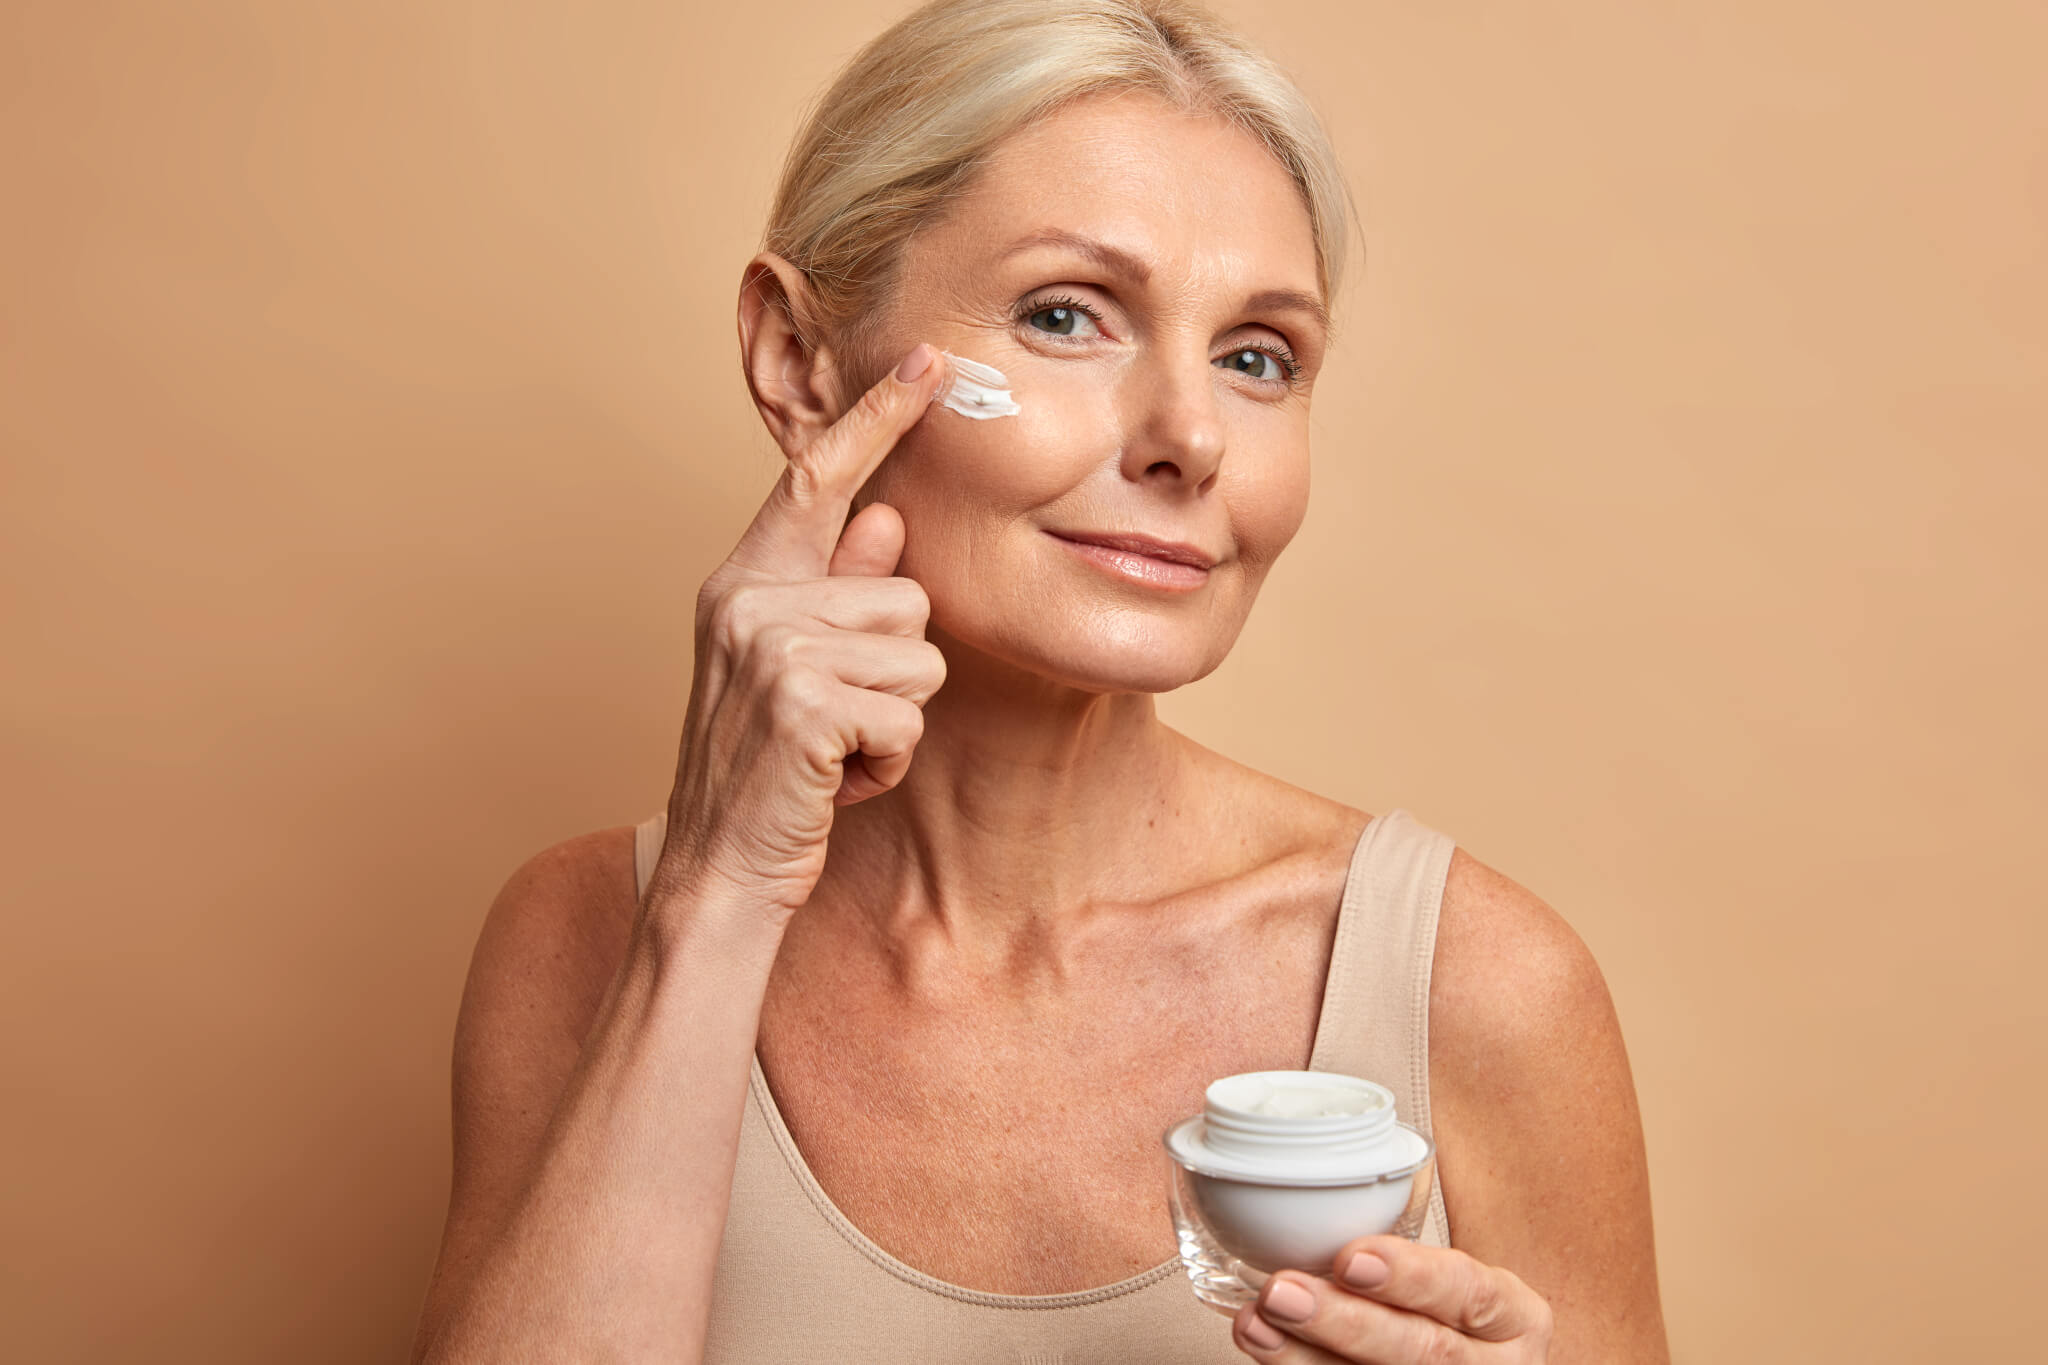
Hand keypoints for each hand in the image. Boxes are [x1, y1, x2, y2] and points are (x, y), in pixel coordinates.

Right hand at [648, 343, 951, 922]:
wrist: (720, 870)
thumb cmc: (767, 772)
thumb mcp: (796, 670)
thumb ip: (835, 591)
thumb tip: (888, 517)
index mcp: (744, 581)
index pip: (816, 480)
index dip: (877, 418)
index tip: (932, 363)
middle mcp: (748, 601)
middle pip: (906, 596)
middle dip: (895, 673)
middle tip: (834, 724)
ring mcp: (771, 650)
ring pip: (919, 658)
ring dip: (894, 722)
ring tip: (833, 752)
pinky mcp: (803, 705)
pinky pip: (908, 718)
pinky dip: (886, 764)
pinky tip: (835, 782)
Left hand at [1231, 1235, 1553, 1362]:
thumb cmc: (1453, 1316)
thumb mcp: (1455, 1284)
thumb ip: (1402, 1261)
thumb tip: (1301, 1205)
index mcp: (1514, 1318)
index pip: (1469, 1292)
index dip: (1410, 1276)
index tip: (1349, 1257)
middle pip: (1421, 1350)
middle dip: (1344, 1322)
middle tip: (1282, 1292)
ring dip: (1307, 1357)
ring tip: (1256, 1325)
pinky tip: (1269, 1354)